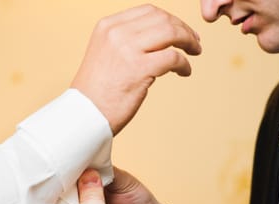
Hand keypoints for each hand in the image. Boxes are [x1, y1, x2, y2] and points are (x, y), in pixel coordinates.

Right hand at [72, 4, 201, 134]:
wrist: (84, 115)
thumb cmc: (95, 93)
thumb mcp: (104, 54)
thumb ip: (125, 42)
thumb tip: (158, 41)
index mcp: (107, 26)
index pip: (147, 11)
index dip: (169, 19)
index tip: (181, 30)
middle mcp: (117, 33)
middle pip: (162, 18)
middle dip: (183, 28)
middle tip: (194, 42)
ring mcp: (128, 49)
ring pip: (171, 33)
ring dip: (188, 41)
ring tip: (194, 52)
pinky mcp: (139, 68)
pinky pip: (173, 57)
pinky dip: (184, 64)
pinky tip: (184, 72)